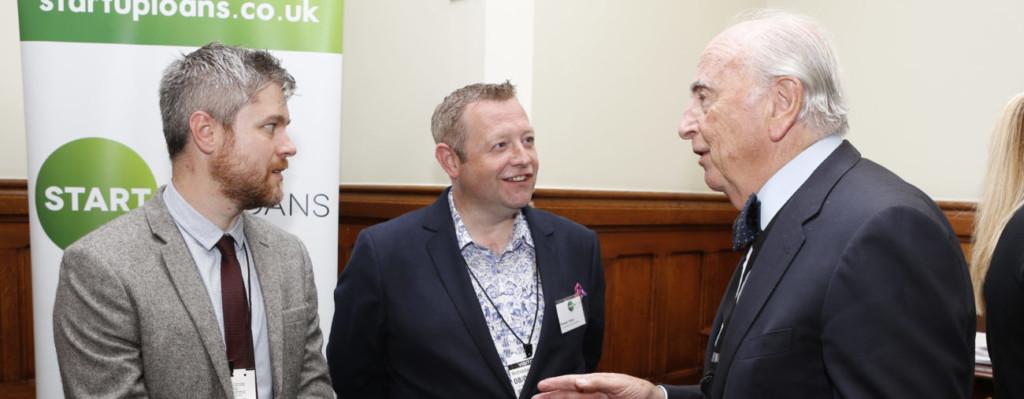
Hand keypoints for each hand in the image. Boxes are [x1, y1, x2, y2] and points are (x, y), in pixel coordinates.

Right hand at [532, 373, 662, 398]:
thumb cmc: (639, 390)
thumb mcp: (618, 383)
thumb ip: (598, 382)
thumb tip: (579, 381)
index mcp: (596, 383)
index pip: (572, 383)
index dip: (557, 384)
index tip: (542, 386)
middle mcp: (593, 393)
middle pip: (568, 395)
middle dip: (552, 396)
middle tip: (535, 398)